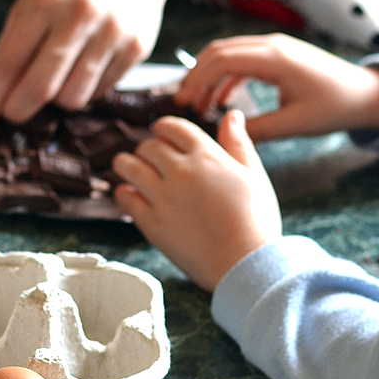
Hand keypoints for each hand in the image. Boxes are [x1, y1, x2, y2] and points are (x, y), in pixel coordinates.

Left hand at [0, 0, 168, 141]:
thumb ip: (14, 36)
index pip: (8, 63)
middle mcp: (80, 14)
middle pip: (40, 89)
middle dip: (17, 110)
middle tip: (12, 111)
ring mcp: (112, 33)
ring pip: (72, 99)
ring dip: (55, 99)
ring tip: (55, 76)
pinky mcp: (136, 48)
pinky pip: (99, 91)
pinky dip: (84, 88)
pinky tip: (83, 65)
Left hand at [113, 111, 281, 291]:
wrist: (244, 263)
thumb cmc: (255, 221)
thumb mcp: (254, 175)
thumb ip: (238, 143)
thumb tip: (231, 115)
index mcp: (206, 156)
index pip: (174, 127)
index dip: (164, 128)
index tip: (162, 133)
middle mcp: (180, 172)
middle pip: (149, 147)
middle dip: (147, 148)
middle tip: (148, 156)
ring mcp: (162, 197)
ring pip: (129, 167)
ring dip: (125, 163)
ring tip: (125, 166)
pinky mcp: (150, 222)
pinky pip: (125, 199)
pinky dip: (123, 192)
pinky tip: (128, 193)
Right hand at [174, 34, 378, 141]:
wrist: (366, 93)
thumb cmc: (334, 107)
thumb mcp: (294, 124)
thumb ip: (257, 130)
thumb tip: (224, 135)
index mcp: (276, 58)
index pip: (222, 60)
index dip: (197, 80)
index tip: (182, 103)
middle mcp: (273, 45)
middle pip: (219, 51)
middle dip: (196, 75)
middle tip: (182, 103)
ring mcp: (275, 47)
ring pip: (228, 53)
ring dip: (209, 75)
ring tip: (197, 103)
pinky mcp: (278, 55)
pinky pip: (242, 59)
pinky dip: (225, 76)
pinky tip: (220, 99)